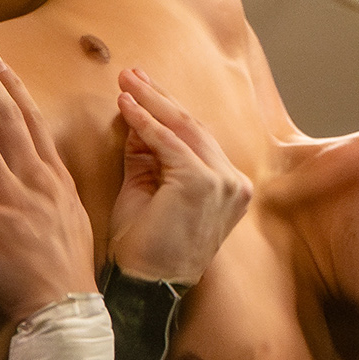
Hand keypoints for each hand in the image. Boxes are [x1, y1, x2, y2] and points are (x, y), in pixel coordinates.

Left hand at [0, 43, 96, 320]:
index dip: (13, 87)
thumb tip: (44, 176)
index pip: (33, 120)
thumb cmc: (66, 270)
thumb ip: (54, 192)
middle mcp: (34, 180)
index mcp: (55, 177)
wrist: (63, 306)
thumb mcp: (72, 220)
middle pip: (5, 118)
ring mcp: (11, 199)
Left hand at [104, 67, 248, 283]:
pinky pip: (170, 143)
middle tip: (130, 73)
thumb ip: (146, 155)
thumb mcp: (145, 191)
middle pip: (193, 127)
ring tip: (125, 81)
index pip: (194, 138)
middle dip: (158, 97)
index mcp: (226, 187)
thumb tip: (135, 117)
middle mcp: (233, 182)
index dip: (165, 110)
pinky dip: (146, 123)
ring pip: (184, 129)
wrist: (146, 287)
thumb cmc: (143, 249)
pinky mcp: (204, 184)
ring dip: (151, 101)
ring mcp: (223, 182)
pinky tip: (127, 106)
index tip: (139, 88)